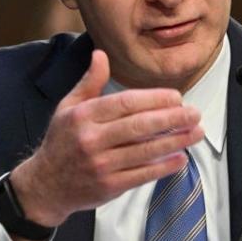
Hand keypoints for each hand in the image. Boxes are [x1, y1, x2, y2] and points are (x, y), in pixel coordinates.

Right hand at [9, 50, 204, 240]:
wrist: (45, 186)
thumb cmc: (62, 142)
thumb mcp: (68, 107)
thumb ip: (89, 82)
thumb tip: (101, 54)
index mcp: (83, 116)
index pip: (126, 103)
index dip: (155, 99)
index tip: (177, 97)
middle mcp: (91, 139)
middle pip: (139, 126)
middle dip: (172, 119)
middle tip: (194, 113)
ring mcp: (101, 164)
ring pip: (145, 151)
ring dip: (175, 141)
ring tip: (196, 133)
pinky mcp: (109, 186)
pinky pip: (142, 174)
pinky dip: (164, 167)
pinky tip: (181, 158)